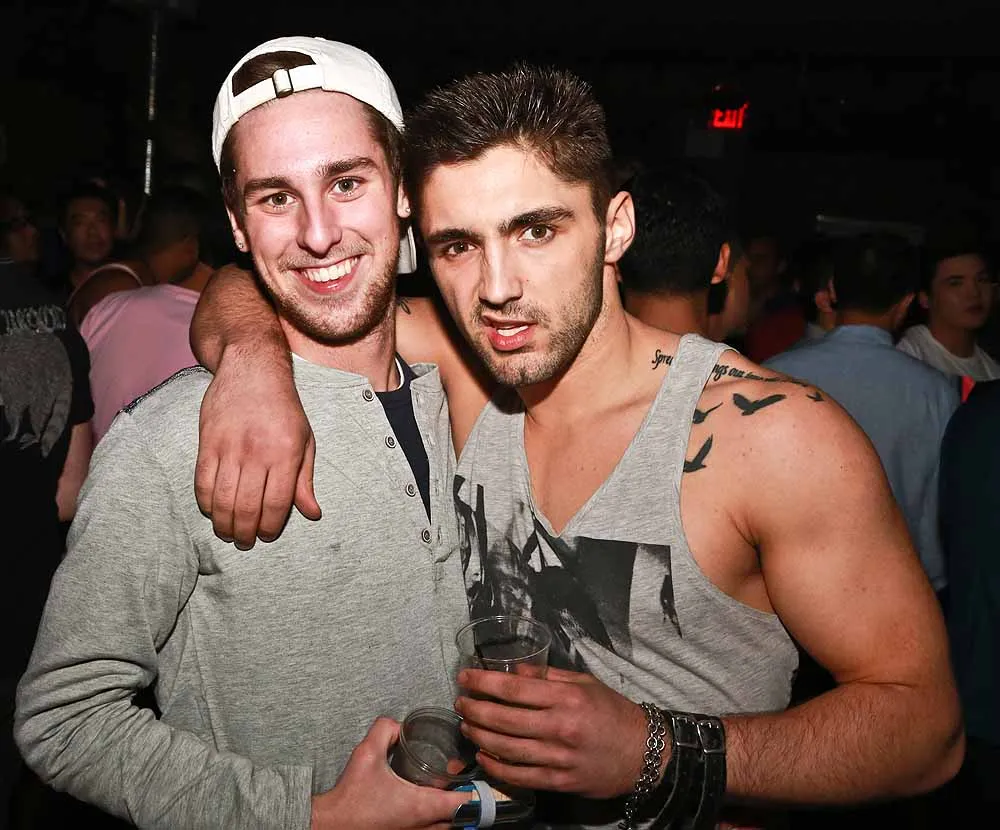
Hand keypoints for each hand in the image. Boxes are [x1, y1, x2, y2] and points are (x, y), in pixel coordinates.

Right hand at [194, 342, 320, 547]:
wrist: (252, 369)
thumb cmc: (284, 408)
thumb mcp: (305, 441)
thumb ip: (305, 479)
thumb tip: (312, 513)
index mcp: (285, 453)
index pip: (277, 503)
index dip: (271, 526)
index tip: (267, 536)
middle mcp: (257, 452)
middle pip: (247, 507)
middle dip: (246, 532)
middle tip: (245, 542)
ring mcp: (229, 447)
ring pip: (222, 499)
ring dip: (224, 523)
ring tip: (228, 533)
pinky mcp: (208, 442)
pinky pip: (202, 482)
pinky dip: (206, 502)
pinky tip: (212, 511)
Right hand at [311, 717, 474, 829]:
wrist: (332, 824)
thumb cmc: (351, 798)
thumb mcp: (367, 753)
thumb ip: (385, 730)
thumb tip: (397, 724)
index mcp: (420, 806)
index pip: (461, 802)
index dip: (470, 787)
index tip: (467, 775)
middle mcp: (422, 826)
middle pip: (457, 817)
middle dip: (458, 797)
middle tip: (451, 779)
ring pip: (443, 827)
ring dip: (445, 811)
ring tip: (436, 791)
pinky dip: (432, 820)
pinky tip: (419, 803)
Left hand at [454, 666, 651, 798]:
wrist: (643, 753)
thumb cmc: (614, 713)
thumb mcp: (586, 684)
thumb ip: (549, 678)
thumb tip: (516, 672)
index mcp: (566, 699)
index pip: (514, 689)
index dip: (484, 683)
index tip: (465, 678)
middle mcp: (560, 727)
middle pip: (504, 718)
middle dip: (475, 709)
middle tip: (460, 702)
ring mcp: (558, 758)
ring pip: (506, 748)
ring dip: (480, 735)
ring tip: (466, 725)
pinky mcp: (558, 782)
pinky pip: (519, 776)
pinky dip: (496, 766)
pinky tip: (484, 755)